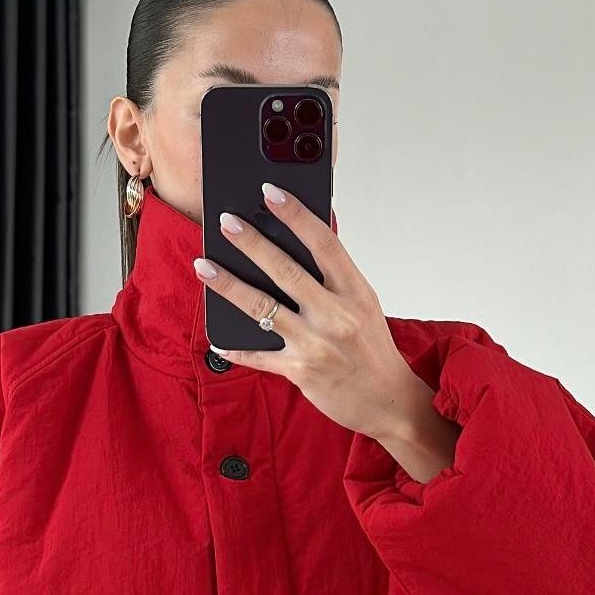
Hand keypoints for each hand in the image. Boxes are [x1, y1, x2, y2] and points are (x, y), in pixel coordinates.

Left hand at [193, 184, 458, 478]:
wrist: (389, 402)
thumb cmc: (373, 349)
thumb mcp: (363, 304)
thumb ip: (335, 276)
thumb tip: (306, 237)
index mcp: (355, 291)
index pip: (324, 243)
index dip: (296, 215)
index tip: (270, 191)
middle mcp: (336, 315)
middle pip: (286, 271)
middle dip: (252, 243)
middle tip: (226, 221)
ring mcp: (316, 344)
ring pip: (263, 308)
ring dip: (229, 285)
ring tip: (205, 266)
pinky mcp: (300, 371)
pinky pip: (259, 355)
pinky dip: (236, 347)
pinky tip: (216, 338)